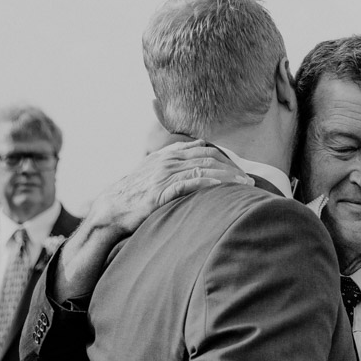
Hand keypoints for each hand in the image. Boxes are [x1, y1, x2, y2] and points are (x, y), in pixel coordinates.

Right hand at [54, 142, 253, 299]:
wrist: (109, 210)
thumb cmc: (133, 196)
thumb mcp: (153, 176)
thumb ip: (172, 168)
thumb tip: (194, 165)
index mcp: (166, 155)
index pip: (203, 149)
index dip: (225, 157)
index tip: (241, 168)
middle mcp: (166, 161)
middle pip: (208, 157)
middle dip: (232, 167)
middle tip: (250, 179)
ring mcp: (163, 175)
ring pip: (203, 168)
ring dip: (227, 176)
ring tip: (245, 185)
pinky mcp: (160, 192)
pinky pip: (189, 183)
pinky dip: (208, 183)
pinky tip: (223, 187)